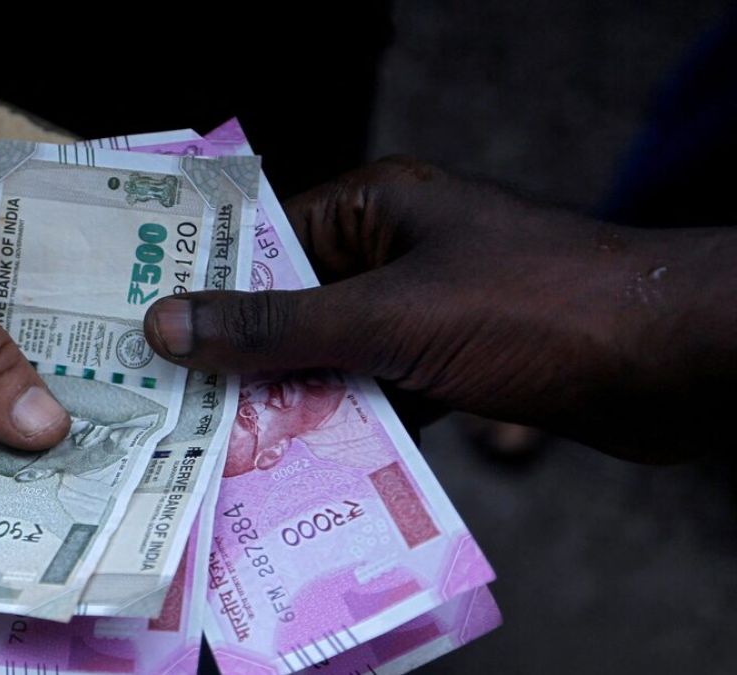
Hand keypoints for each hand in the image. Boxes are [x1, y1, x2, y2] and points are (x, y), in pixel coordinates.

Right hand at [144, 157, 736, 462]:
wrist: (675, 363)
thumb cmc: (533, 309)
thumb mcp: (388, 317)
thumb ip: (277, 326)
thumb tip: (168, 325)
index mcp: (376, 210)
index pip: (265, 240)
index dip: (203, 286)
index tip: (141, 333)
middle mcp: (396, 253)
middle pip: (294, 307)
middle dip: (243, 360)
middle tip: (169, 408)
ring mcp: (427, 312)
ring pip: (333, 358)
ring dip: (292, 403)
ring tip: (220, 450)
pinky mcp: (455, 366)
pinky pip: (379, 395)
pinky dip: (348, 429)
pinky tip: (303, 472)